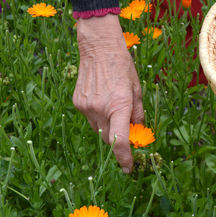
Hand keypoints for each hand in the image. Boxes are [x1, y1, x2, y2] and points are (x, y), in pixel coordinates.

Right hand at [74, 14, 143, 173]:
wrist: (99, 48)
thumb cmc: (122, 67)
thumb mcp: (137, 89)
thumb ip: (138, 113)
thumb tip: (138, 131)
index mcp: (119, 106)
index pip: (120, 141)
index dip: (125, 158)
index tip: (129, 168)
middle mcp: (101, 109)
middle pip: (109, 139)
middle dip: (118, 138)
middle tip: (127, 126)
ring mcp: (86, 107)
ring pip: (98, 130)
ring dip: (108, 126)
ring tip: (112, 105)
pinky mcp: (77, 103)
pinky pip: (89, 118)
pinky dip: (97, 116)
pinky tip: (101, 99)